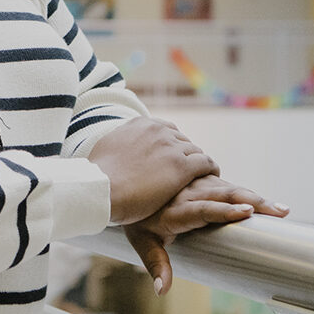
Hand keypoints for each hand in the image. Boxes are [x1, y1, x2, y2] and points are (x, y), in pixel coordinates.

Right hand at [87, 117, 218, 224]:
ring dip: (198, 163)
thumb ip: (121, 141)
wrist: (103, 188)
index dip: (171, 145)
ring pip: (195, 151)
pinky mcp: (182, 167)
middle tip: (187, 170)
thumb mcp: (107, 146)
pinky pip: (206, 163)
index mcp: (140, 124)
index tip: (171, 157)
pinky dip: (211, 168)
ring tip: (202, 175)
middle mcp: (157, 131)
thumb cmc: (101, 175)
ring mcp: (171, 148)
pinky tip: (212, 176)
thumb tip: (119, 146)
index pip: (165, 129)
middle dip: (185, 154)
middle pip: (182, 140)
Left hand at [124, 175, 289, 294]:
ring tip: (281, 209)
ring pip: (228, 187)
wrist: (127, 185)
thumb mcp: (142, 242)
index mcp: (175, 210)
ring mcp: (195, 183)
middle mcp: (187, 192)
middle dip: (253, 202)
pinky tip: (266, 203)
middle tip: (279, 211)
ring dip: (254, 197)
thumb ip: (156, 265)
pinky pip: (225, 183)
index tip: (247, 212)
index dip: (224, 210)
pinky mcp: (200, 177)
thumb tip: (162, 291)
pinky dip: (245, 193)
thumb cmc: (137, 218)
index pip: (202, 209)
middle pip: (223, 195)